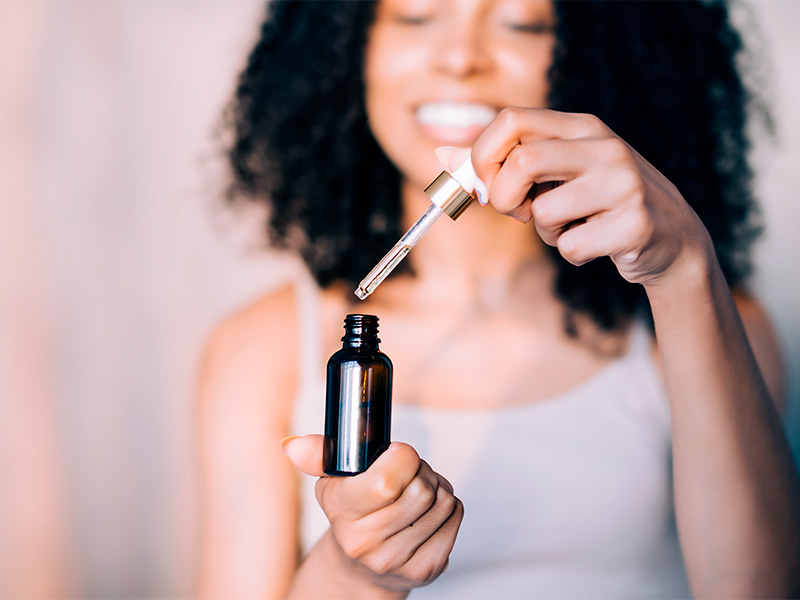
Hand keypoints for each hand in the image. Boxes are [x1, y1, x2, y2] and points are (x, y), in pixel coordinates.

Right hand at [283, 435, 462, 591]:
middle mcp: (365, 543)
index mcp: (340, 513)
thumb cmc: (352, 511)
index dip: (401, 458)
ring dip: (438, 486)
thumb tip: (292, 445)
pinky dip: (449, 507)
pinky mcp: (426, 569)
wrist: (362, 566)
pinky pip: (455, 517)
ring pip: (442, 501)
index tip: (396, 455)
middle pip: (422, 489)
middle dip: (422, 471)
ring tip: (417, 491)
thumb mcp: (332, 481)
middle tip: (409, 473)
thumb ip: (316, 456)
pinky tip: (427, 512)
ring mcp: (396, 561)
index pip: (386, 481)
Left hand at [447, 108, 715, 286]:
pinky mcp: (635, 224)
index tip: (486, 184)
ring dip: (546, 231)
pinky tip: (598, 243)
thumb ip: (512, 164)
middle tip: (519, 212)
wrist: (672, 236)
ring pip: (545, 212)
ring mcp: (624, 183)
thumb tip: (449, 164)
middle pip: (522, 161)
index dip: (483, 156)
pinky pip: (571, 246)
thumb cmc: (600, 203)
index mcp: (581, 127)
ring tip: (572, 226)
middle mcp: (605, 146)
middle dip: (505, 197)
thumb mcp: (560, 173)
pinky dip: (572, 253)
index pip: (511, 120)